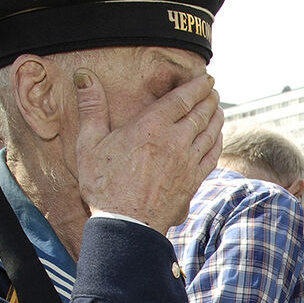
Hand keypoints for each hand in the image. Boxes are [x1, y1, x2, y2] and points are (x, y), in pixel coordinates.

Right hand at [73, 66, 223, 232]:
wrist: (126, 225)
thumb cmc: (104, 185)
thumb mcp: (90, 144)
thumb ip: (91, 108)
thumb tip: (86, 78)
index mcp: (151, 126)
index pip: (182, 98)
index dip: (196, 86)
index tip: (205, 79)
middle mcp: (175, 141)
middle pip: (201, 113)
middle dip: (209, 98)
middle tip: (213, 90)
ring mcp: (187, 162)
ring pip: (210, 132)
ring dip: (216, 117)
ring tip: (218, 108)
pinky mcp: (193, 181)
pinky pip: (212, 155)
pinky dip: (217, 141)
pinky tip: (217, 136)